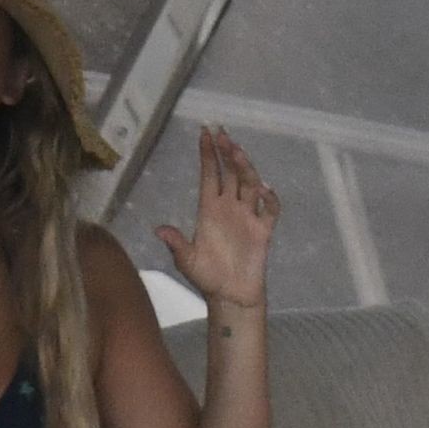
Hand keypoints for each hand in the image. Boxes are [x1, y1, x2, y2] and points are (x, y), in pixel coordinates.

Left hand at [155, 126, 278, 307]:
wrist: (229, 295)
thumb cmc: (206, 276)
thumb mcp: (186, 261)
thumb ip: (176, 244)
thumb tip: (159, 230)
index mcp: (209, 209)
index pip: (210, 175)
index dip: (208, 155)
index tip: (205, 133)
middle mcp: (229, 207)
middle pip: (231, 173)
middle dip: (226, 153)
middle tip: (222, 132)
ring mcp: (248, 216)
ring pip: (250, 184)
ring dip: (245, 168)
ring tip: (237, 152)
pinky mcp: (263, 230)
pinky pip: (269, 210)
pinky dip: (269, 199)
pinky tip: (264, 189)